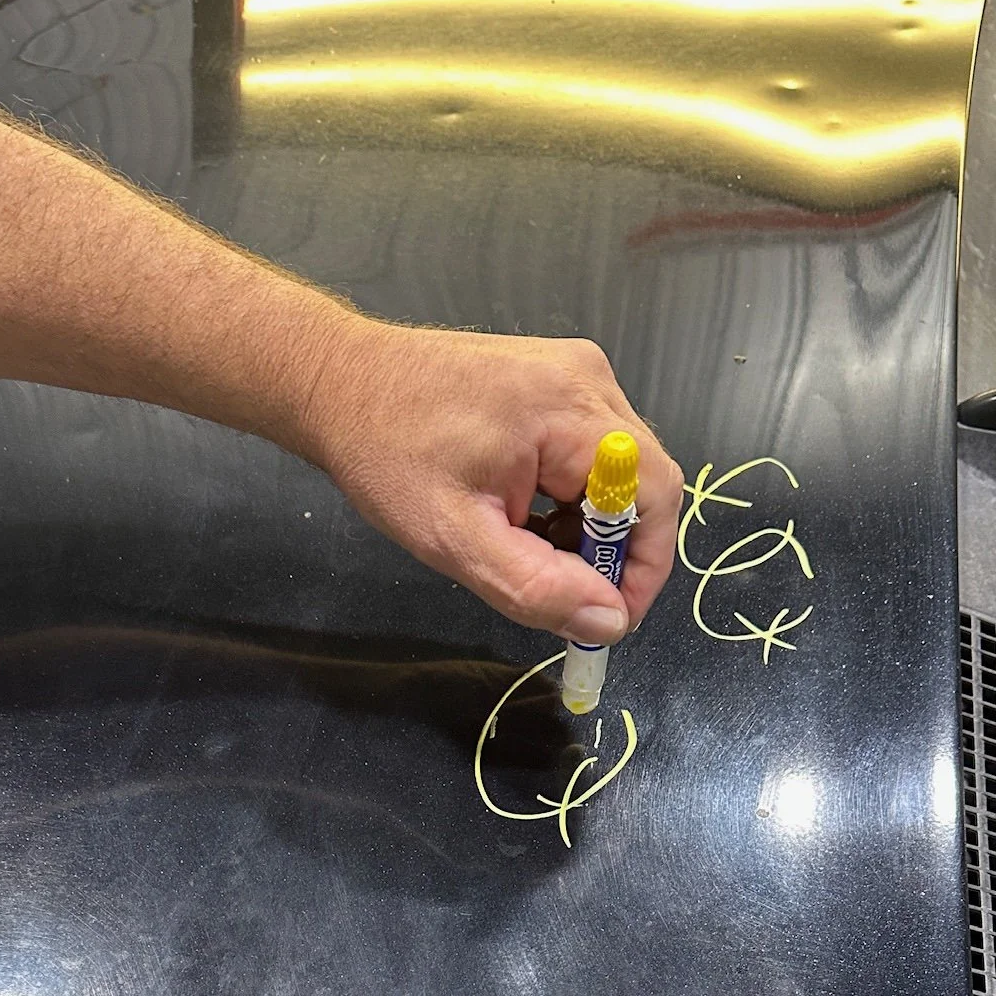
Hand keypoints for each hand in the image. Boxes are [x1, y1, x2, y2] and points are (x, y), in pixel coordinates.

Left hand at [303, 320, 683, 644]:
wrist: (338, 383)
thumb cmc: (385, 454)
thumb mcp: (455, 540)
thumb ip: (536, 586)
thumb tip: (608, 622)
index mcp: (569, 409)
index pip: (657, 494)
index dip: (645, 566)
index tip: (608, 618)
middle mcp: (586, 379)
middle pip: (643, 483)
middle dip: (610, 551)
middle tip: (560, 594)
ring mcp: (573, 374)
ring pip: (618, 473)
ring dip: (587, 528)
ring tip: (527, 551)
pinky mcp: (555, 380)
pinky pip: (591, 452)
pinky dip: (570, 498)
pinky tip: (522, 517)